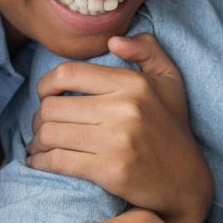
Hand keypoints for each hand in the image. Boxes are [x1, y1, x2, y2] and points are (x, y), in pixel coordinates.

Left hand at [27, 34, 211, 222]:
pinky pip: (59, 161)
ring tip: (39, 145)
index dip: (46, 84)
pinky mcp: (111, 171)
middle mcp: (125, 109)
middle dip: (39, 118)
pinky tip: (39, 162)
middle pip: (53, 106)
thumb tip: (113, 41)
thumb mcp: (170, 81)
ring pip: (51, 134)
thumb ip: (147, 50)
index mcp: (133, 84)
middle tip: (42, 126)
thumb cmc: (172, 129)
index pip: (68, 73)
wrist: (186, 181)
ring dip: (37, 141)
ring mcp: (118, 141)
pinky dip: (41, 162)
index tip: (45, 95)